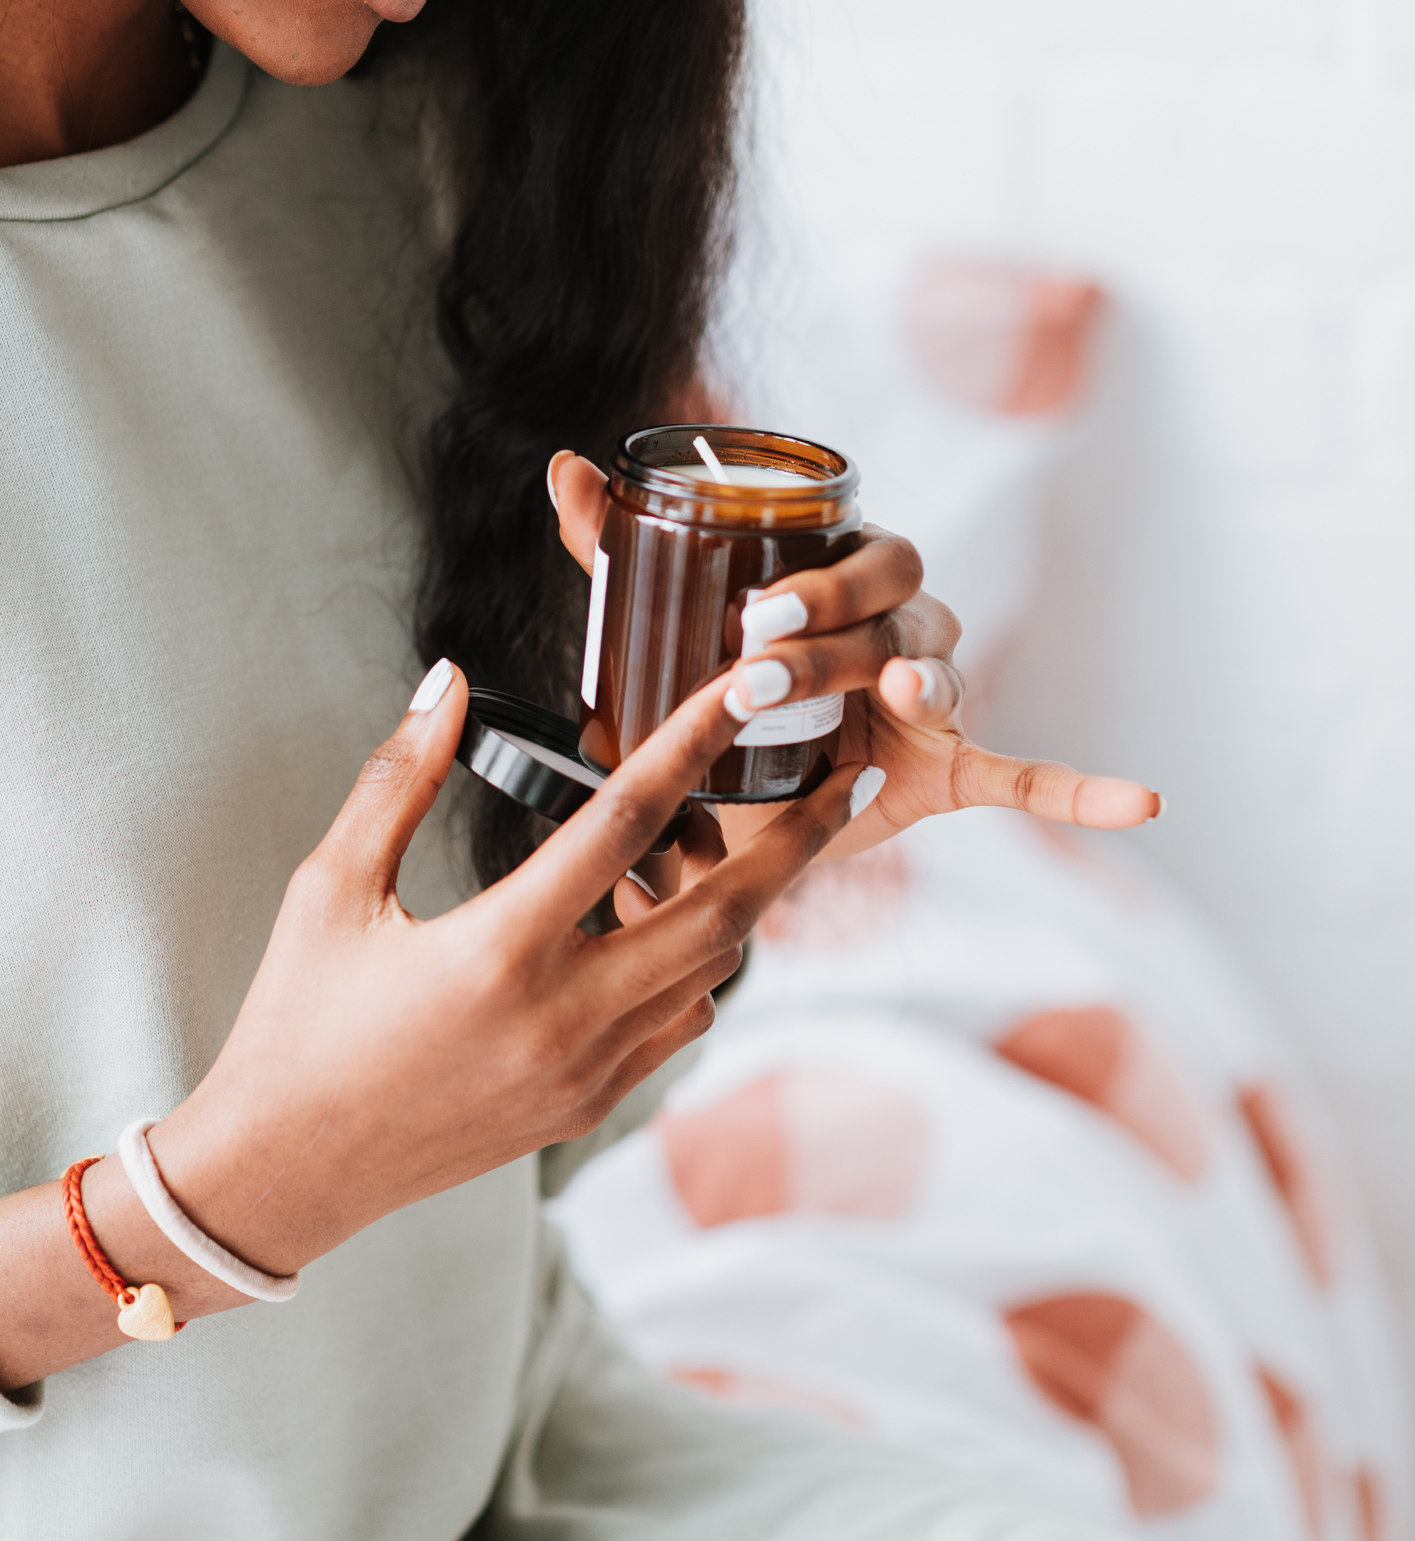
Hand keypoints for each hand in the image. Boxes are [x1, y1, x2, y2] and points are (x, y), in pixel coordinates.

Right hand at [145, 656, 864, 1290]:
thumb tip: (444, 680)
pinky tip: (680, 922)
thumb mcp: (331, 888)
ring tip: (765, 838)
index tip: (745, 690)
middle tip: (844, 778)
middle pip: (722, 915)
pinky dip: (697, 967)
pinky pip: (675, 1025)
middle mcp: (562, 1017)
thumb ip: (399, 777)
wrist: (282, 1174)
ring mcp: (585, 1073)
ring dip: (746, 904)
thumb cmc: (296, 1023)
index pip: (624, 823)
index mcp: (501, 951)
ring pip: (711, 973)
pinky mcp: (585, 1108)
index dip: (691, 743)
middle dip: (793, 841)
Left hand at [549, 450, 1160, 861]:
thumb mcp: (655, 624)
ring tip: (896, 700)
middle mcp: (899, 624)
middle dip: (842, 630)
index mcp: (842, 582)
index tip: (757, 612)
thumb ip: (617, 546)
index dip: (823, 578)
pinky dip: (1082, 789)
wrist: (727, 803)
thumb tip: (567, 467)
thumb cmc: (707, 693)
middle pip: (902, 604)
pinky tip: (1141, 801)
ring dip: (917, 681)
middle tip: (767, 666)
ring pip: (943, 670)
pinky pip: (1025, 774)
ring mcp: (932, 697)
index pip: (864, 554)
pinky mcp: (950, 770)